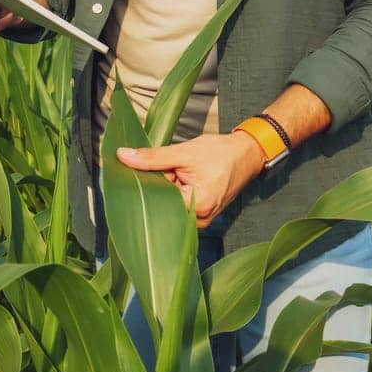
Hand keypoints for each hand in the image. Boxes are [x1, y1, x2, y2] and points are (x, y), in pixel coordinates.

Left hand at [116, 133, 264, 228]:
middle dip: (157, 186)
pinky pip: (179, 205)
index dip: (145, 185)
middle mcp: (199, 220)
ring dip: (167, 189)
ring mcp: (200, 220)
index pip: (157, 201)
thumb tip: (124, 156)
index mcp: (197, 206)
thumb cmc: (222, 153)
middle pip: (162, 206)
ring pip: (169, 205)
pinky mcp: (201, 214)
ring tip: (175, 171)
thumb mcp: (185, 152)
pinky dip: (175, 191)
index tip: (136, 172)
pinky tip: (178, 177)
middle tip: (161, 168)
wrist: (247, 154)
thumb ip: (153, 157)